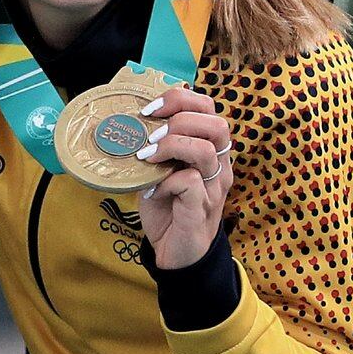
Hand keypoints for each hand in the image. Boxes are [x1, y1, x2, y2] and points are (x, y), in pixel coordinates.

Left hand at [131, 86, 233, 269]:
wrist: (175, 254)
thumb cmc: (167, 210)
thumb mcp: (160, 171)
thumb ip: (157, 148)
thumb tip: (133, 122)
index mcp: (211, 150)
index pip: (209, 108)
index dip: (180, 99)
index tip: (150, 110)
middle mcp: (219, 166)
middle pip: (216, 123)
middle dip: (178, 120)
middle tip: (150, 135)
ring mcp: (214, 187)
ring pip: (205, 149)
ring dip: (170, 146)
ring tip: (148, 157)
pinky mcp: (202, 208)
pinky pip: (190, 181)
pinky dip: (166, 181)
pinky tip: (153, 191)